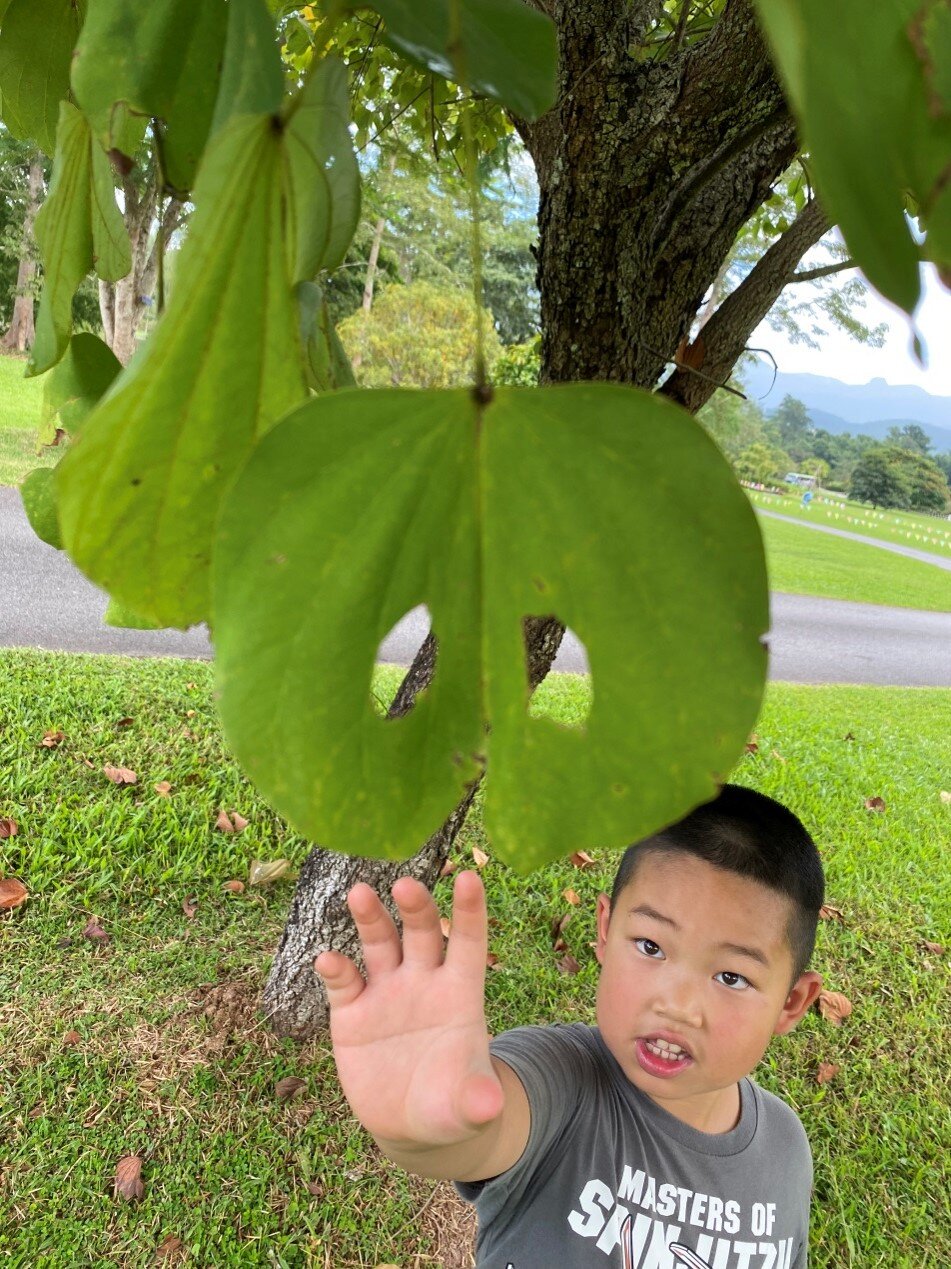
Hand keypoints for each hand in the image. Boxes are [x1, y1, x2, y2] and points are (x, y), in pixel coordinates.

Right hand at [315, 870, 503, 1152]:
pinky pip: (344, 983)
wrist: (410, 1124)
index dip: (469, 911)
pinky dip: (335, 969)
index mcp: (459, 994)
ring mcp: (386, 992)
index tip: (469, 876)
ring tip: (360, 893)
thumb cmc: (450, 1106)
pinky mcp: (352, 1012)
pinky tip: (328, 960)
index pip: (468, 943)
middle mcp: (422, 982)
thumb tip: (491, 1107)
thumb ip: (477, 1100)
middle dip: (415, 907)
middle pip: (421, 932)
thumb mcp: (468, 1108)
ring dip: (370, 918)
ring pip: (379, 943)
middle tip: (406, 885)